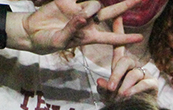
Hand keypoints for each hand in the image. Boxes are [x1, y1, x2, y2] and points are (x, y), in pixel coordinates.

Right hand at [19, 0, 143, 52]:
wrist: (32, 31)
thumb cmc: (47, 42)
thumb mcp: (60, 40)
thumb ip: (72, 30)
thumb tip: (83, 18)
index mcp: (90, 37)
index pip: (111, 38)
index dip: (125, 38)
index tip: (140, 38)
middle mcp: (88, 22)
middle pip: (111, 14)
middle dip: (125, 6)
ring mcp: (79, 11)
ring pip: (95, 4)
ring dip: (91, 9)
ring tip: (80, 16)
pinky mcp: (68, 1)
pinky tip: (78, 3)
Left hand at [96, 18, 157, 97]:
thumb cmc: (119, 104)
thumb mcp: (107, 96)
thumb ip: (103, 89)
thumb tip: (101, 82)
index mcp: (122, 66)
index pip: (119, 46)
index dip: (118, 30)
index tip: (117, 16)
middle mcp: (134, 67)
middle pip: (125, 61)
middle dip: (117, 74)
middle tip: (111, 87)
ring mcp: (144, 74)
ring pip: (134, 73)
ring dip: (125, 84)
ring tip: (120, 95)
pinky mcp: (153, 84)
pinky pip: (144, 83)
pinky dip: (134, 90)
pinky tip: (128, 96)